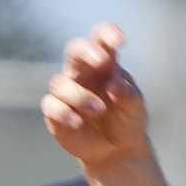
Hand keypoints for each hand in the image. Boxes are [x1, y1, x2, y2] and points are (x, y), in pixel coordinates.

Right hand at [42, 23, 150, 169]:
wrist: (117, 151)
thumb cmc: (127, 121)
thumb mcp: (135, 107)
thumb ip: (127, 94)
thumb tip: (113, 84)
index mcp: (104, 64)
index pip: (101, 39)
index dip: (107, 33)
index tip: (120, 40)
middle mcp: (82, 73)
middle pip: (74, 50)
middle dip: (86, 52)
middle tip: (102, 62)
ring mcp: (67, 92)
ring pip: (60, 82)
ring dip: (80, 96)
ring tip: (99, 110)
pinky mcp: (55, 113)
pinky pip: (51, 105)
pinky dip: (63, 112)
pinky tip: (78, 122)